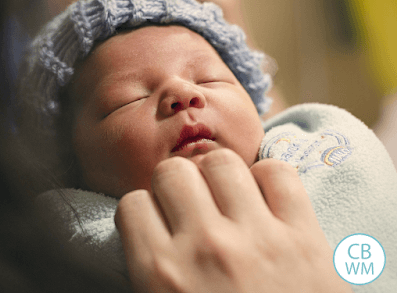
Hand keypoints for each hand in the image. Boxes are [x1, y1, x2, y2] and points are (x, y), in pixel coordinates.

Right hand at [115, 149, 351, 292]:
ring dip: (217, 176)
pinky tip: (264, 201)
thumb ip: (147, 274)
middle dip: (177, 185)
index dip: (146, 210)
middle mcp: (206, 248)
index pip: (133, 204)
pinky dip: (268, 178)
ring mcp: (259, 238)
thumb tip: (147, 234)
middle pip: (173, 171)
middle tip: (192, 205)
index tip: (160, 220)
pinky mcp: (304, 236)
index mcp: (163, 277)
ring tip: (227, 199)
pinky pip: (278, 173)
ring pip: (221, 161)